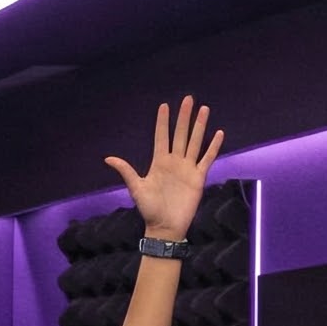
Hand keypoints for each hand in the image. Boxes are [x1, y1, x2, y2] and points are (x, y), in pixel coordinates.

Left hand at [103, 96, 223, 242]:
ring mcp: (187, 168)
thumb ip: (126, 171)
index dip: (163, 122)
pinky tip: (218, 133)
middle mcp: (174, 161)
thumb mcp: (136, 188)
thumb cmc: (149, 209)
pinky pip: (207, 159)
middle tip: (188, 99)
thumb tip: (108, 158)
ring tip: (204, 109)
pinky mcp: (198, 177)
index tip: (164, 105)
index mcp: (159, 162)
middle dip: (184, 117)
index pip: (162, 136)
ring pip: (195, 142)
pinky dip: (213, 147)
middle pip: (181, 134)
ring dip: (200, 126)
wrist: (165, 227)